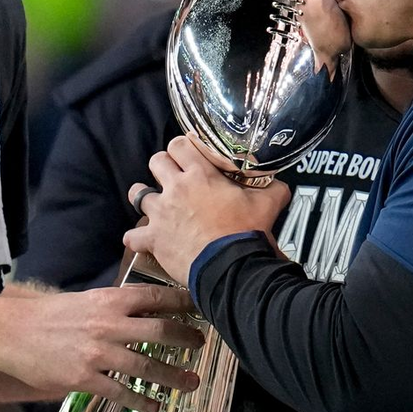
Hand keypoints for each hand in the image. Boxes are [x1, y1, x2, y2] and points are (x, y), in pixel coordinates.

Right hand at [0, 282, 204, 411]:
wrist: (11, 333)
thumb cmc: (51, 315)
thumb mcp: (88, 300)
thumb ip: (117, 305)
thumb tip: (149, 308)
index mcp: (109, 300)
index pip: (155, 298)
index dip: (183, 302)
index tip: (202, 308)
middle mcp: (108, 324)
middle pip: (159, 330)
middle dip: (186, 338)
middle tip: (202, 344)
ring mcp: (97, 353)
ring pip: (145, 365)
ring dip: (172, 375)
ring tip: (191, 382)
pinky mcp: (83, 379)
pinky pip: (120, 392)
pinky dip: (141, 401)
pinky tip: (154, 407)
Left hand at [124, 135, 290, 284]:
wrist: (231, 267)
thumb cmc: (246, 233)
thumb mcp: (268, 203)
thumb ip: (273, 188)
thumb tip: (279, 183)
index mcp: (201, 175)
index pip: (180, 144)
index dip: (183, 148)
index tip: (189, 155)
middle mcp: (176, 188)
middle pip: (156, 161)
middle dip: (163, 166)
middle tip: (173, 177)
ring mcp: (161, 214)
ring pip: (137, 194)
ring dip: (143, 196)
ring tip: (152, 202)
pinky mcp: (154, 239)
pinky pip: (132, 236)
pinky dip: (136, 238)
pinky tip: (141, 239)